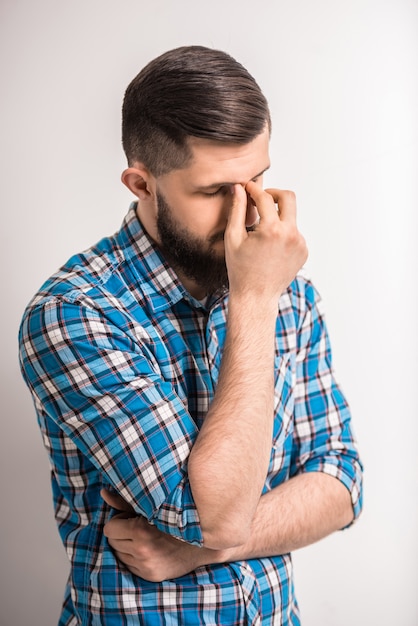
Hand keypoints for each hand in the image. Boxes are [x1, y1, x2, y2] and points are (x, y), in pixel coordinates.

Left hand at [101, 489, 221, 580]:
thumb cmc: (173, 517)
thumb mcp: (150, 506)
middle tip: (139, 527)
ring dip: (127, 546)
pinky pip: (129, 566)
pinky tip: (149, 549)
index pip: (109, 528)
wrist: (201, 541)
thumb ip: (124, 502)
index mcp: (141, 530)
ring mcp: (146, 565)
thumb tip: (103, 493)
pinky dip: (134, 558)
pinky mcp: (150, 575)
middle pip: (112, 542)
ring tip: (145, 538)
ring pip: (119, 554)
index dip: (119, 522)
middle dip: (122, 534)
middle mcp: (142, 550)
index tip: (131, 519)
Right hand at [225, 183, 307, 299]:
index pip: (265, 197)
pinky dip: (282, 232)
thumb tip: (238, 189)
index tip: (247, 187)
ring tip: (261, 233)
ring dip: (277, 217)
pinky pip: (294, 232)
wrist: (256, 296)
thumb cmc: (240, 270)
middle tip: (261, 199)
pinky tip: (269, 247)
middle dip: (274, 193)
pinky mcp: (304, 251)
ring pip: (291, 217)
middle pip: (288, 197)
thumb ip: (237, 210)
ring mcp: (300, 243)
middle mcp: (291, 234)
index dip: (253, 189)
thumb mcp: (233, 238)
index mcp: (272, 230)